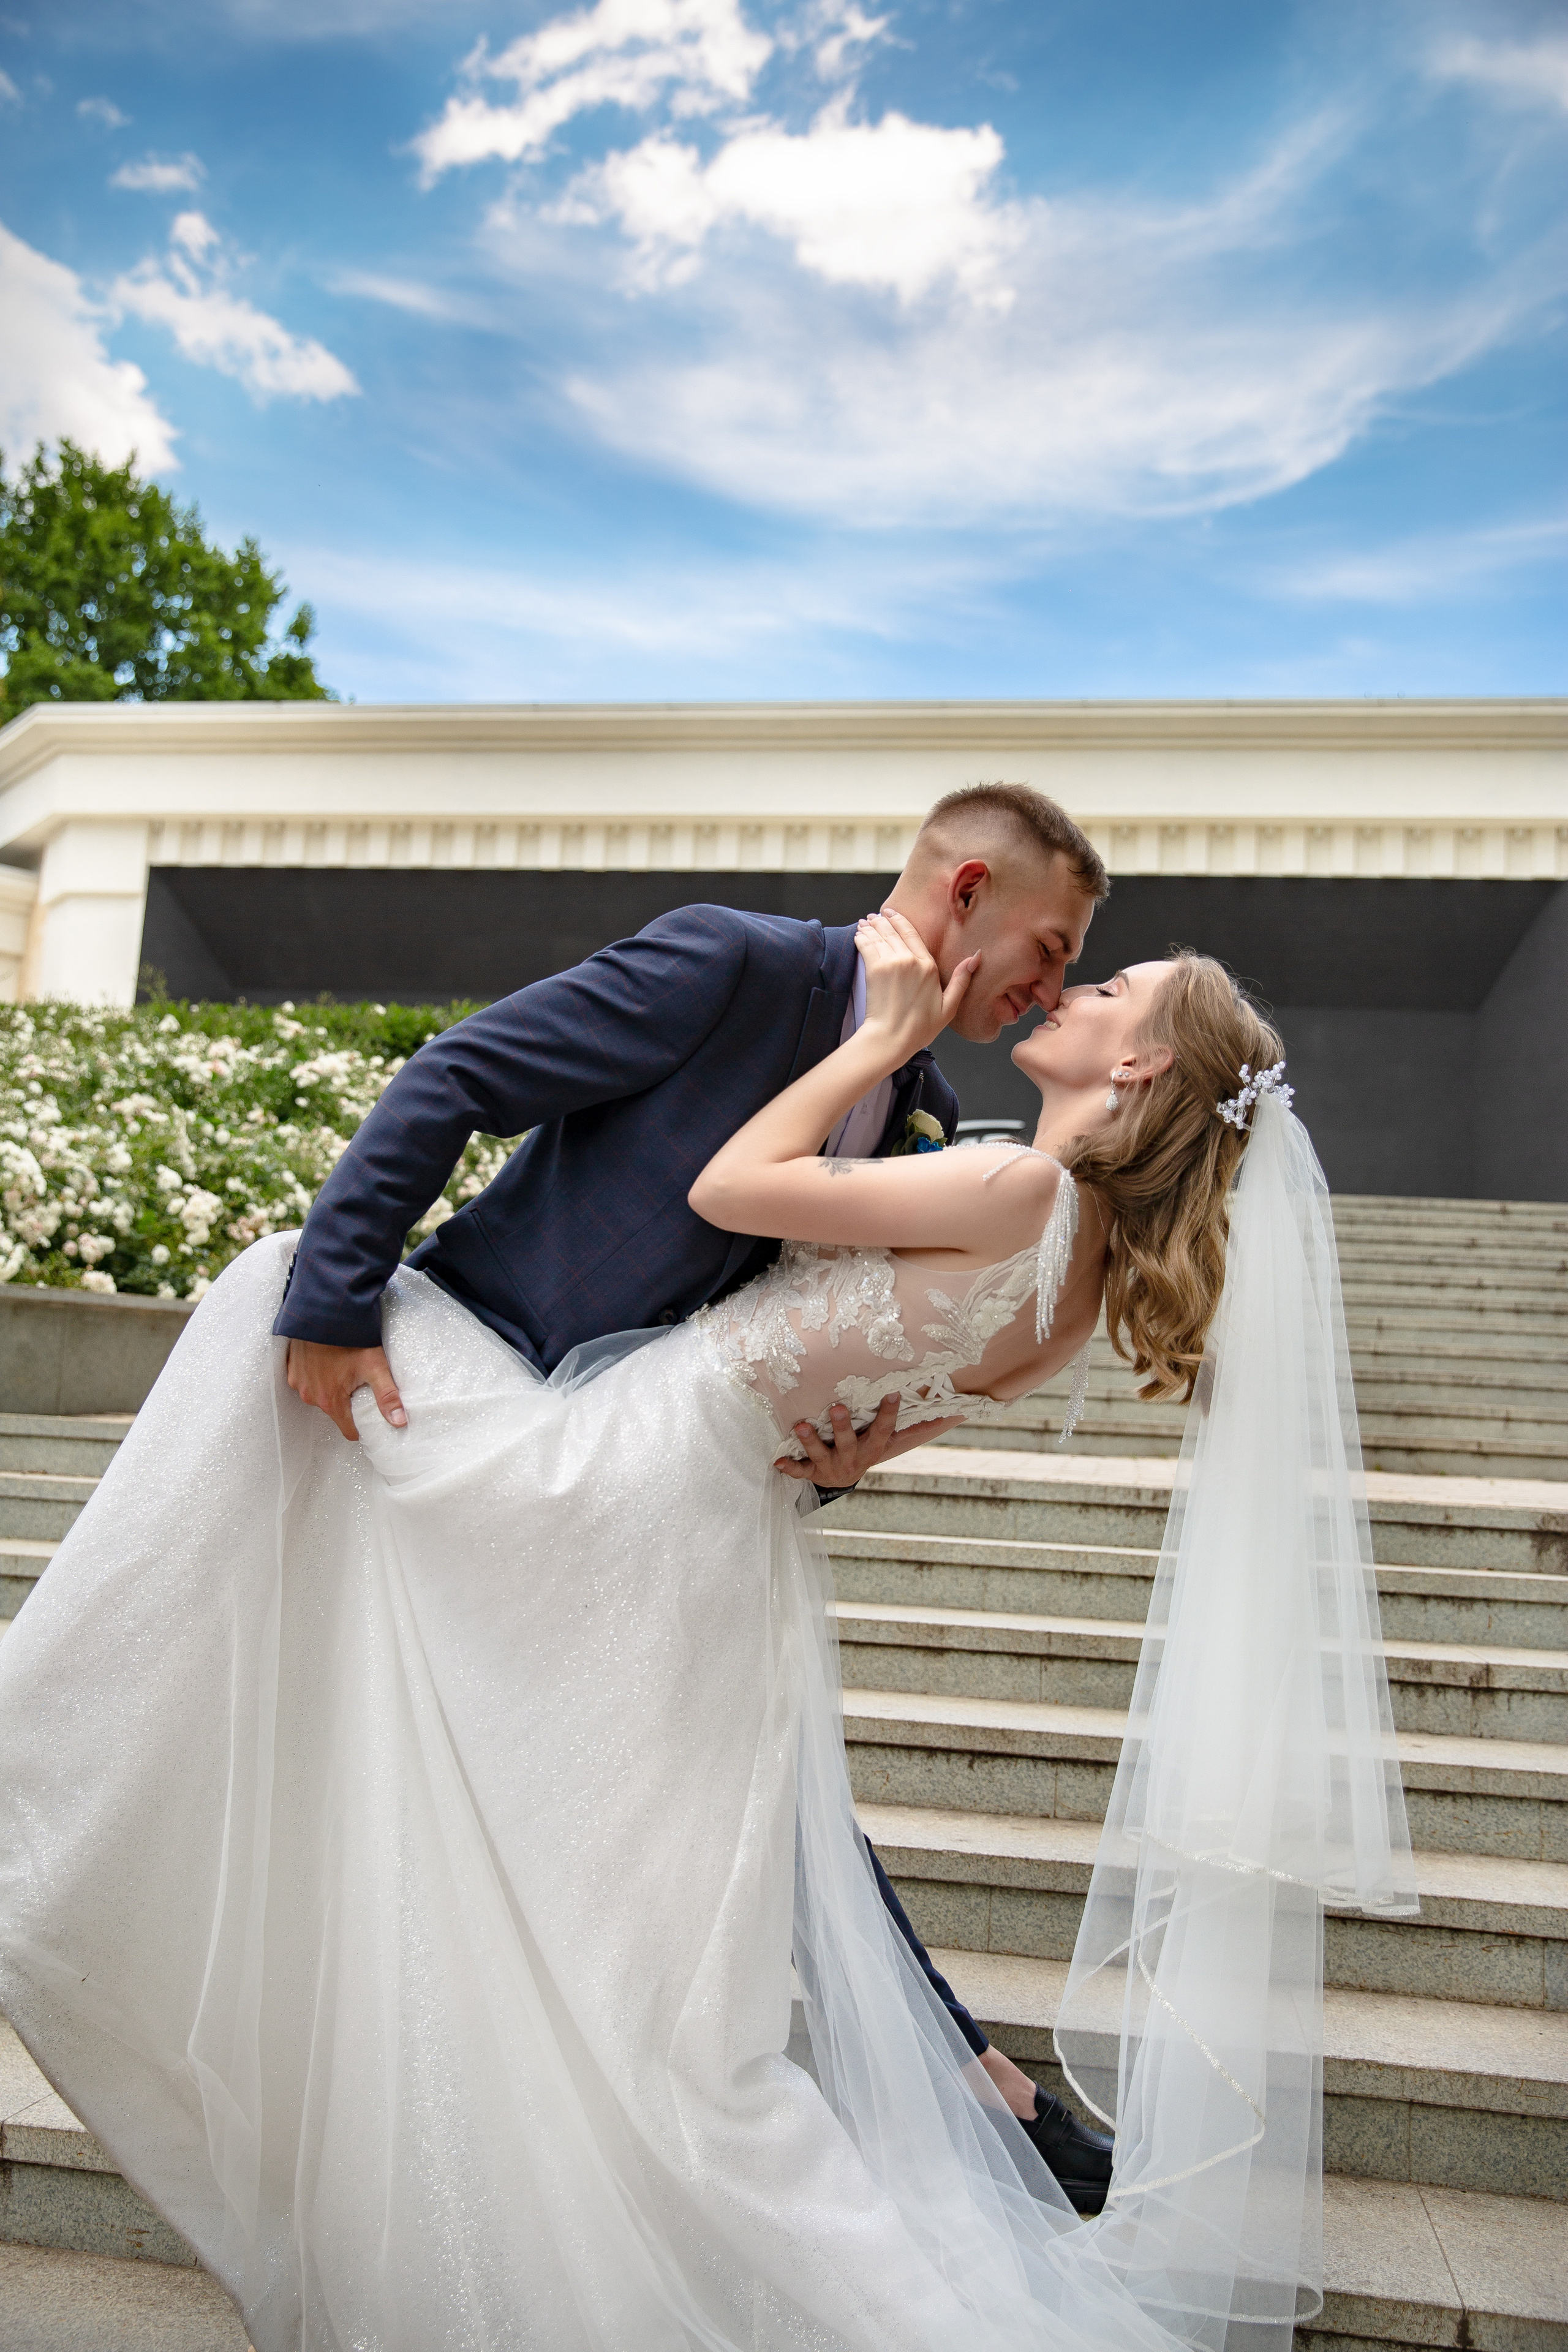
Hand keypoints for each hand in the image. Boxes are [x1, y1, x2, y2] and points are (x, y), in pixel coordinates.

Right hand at [285, 1339, 405, 1440]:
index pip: (348, 1430)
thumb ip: (387, 1396)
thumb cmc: (349, 1337)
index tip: (369, 1416)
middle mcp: (310, 1395)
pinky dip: (316, 1374)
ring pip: (319, 1395)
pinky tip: (327, 1360)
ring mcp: (298, 1381)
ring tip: (342, 1367)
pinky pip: (306, 1380)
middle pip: (334, 1410)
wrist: (324, 1310)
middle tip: (359, 1382)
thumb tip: (399, 1422)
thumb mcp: (375, 1366)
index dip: (361, 1425)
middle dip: (346, 1401)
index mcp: (330, 1400)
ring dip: (330, 1386)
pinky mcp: (291, 1368)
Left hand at [773, 1394, 963, 1485]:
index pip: (884, 1432)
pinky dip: (788, 1467)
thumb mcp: (890, 1443)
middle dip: (842, 1427)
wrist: (841, 1483)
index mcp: (872, 1450)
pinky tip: (777, 1461)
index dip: (889, 1415)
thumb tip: (952, 1414)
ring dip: (810, 1441)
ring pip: (820, 1455)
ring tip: (801, 1425)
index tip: (892, 1393)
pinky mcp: (811, 1474)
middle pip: (849, 1443)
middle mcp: (852, 1459)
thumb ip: (915, 1429)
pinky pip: (798, 1472)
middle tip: (836, 1407)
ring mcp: (830, 1468)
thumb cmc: (866, 1452)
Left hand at [855, 909, 979, 1059]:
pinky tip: (858, 934)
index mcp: (929, 966)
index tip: (891, 913)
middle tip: (874, 915)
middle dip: (883, 921)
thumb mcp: (949, 1006)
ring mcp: (891, 963)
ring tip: (865, 922)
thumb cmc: (920, 1028)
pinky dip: (861, 937)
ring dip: (870, 926)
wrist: (893, 1038)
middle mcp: (910, 960)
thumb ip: (962, 980)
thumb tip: (976, 956)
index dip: (900, 921)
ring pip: (879, 936)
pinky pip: (866, 945)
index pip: (912, 934)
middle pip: (893, 931)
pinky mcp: (874, 970)